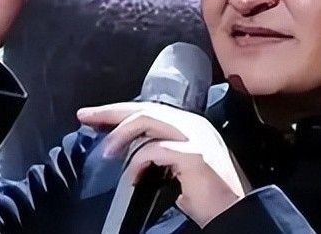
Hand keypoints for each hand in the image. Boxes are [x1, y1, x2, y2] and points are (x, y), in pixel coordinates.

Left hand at [77, 102, 249, 227]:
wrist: (235, 212)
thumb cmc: (208, 195)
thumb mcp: (179, 166)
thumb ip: (160, 151)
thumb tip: (127, 150)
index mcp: (190, 124)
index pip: (149, 109)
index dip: (119, 111)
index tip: (93, 116)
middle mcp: (193, 124)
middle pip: (144, 108)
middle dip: (111, 112)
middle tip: (85, 116)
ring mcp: (195, 136)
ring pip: (147, 121)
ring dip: (121, 135)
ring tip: (106, 152)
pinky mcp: (193, 154)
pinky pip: (154, 150)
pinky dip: (137, 163)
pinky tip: (131, 176)